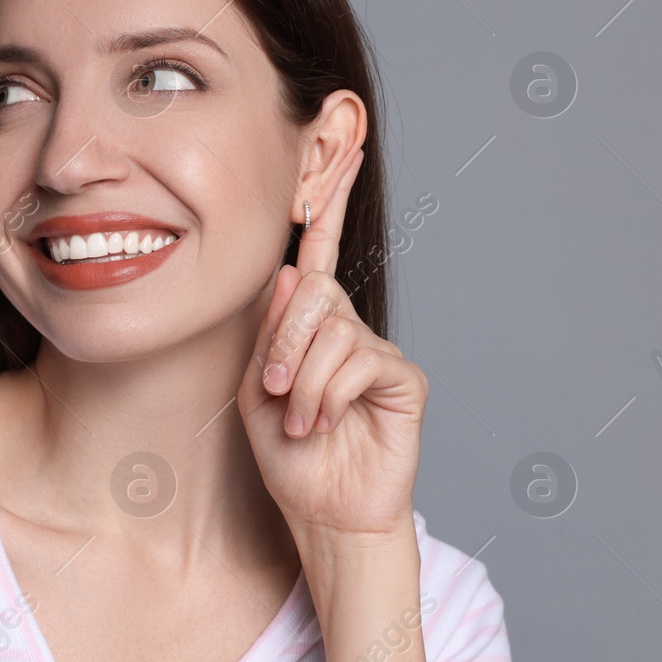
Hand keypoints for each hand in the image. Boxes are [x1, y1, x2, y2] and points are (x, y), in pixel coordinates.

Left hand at [237, 149, 428, 544]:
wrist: (324, 514)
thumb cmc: (290, 457)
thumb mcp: (257, 390)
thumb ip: (269, 332)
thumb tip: (292, 272)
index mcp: (310, 326)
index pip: (319, 252)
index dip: (330, 201)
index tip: (344, 147)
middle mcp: (348, 329)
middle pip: (315, 290)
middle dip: (285, 340)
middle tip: (276, 390)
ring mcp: (379, 352)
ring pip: (333, 329)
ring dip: (304, 380)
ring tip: (301, 419)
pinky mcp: (404, 378)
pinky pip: (361, 358)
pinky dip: (330, 393)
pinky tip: (324, 423)